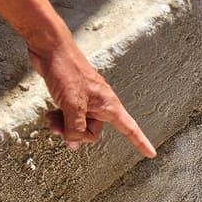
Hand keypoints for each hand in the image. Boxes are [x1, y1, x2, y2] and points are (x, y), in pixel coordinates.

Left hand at [29, 37, 156, 156]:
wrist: (51, 47)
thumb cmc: (67, 70)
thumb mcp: (72, 104)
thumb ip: (75, 128)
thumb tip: (74, 144)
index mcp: (108, 105)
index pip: (130, 128)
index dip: (141, 142)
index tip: (151, 154)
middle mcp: (100, 104)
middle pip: (93, 132)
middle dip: (74, 133)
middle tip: (60, 127)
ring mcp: (85, 100)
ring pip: (78, 125)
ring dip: (63, 126)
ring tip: (51, 118)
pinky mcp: (72, 96)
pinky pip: (69, 116)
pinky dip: (59, 118)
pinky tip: (50, 112)